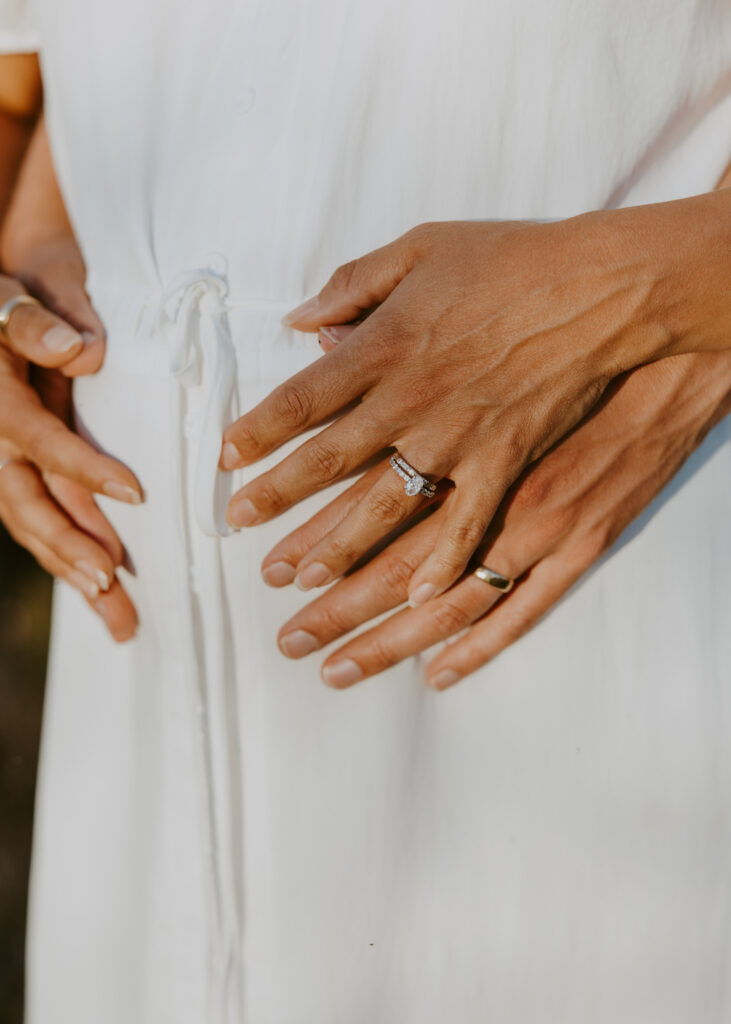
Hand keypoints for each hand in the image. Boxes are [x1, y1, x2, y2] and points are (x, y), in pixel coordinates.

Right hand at [0, 251, 142, 640]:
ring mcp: (10, 462)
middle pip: (26, 504)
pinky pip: (46, 522)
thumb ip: (40, 321)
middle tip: (110, 585)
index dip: (82, 468)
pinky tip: (103, 596)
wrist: (6, 308)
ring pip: (37, 526)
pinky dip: (73, 560)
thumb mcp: (20, 298)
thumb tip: (81, 351)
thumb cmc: (19, 301)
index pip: (39, 440)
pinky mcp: (26, 472)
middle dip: (68, 549)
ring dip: (76, 572)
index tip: (135, 494)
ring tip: (120, 621)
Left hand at [222, 199, 725, 607]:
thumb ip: (352, 283)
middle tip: (238, 526)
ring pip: (383, 506)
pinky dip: (443, 564)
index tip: (225, 457)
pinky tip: (418, 598)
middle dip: (278, 497)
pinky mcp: (506, 463)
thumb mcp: (421, 247)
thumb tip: (297, 320)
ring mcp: (459, 439)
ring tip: (300, 579)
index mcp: (384, 345)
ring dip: (337, 546)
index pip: (300, 398)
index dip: (257, 431)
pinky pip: (467, 526)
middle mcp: (410, 400)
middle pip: (327, 460)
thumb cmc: (510, 260)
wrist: (600, 287)